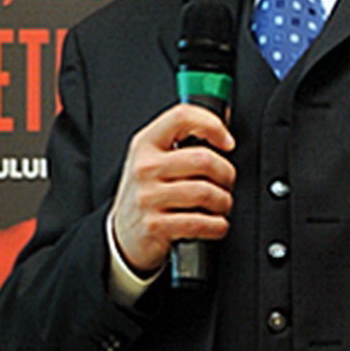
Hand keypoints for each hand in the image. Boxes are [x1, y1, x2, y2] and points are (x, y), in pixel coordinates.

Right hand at [110, 102, 236, 276]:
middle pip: (203, 159)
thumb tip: (223, 123)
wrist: (122, 233)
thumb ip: (182, 139)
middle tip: (225, 181)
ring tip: (220, 204)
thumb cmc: (147, 192)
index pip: (181, 117)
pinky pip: (201, 223)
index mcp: (146, 144)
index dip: (212, 125)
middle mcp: (145, 168)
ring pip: (207, 193)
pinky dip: (217, 226)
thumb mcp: (153, 158)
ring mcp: (148, 197)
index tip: (226, 142)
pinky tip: (214, 223)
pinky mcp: (155, 225)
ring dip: (224, 202)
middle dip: (226, 174)